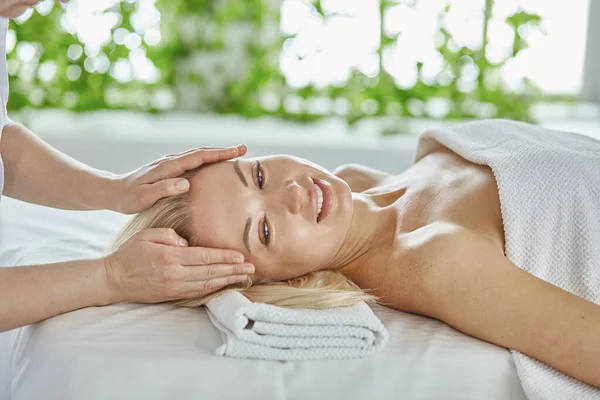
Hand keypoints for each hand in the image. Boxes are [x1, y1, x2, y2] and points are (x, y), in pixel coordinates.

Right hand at [103, 228, 253, 303]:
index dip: (224, 257)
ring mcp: (174, 287)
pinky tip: (225, 284)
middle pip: (210, 273)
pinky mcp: (172, 295)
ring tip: (244, 277)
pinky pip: (198, 292)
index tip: (241, 256)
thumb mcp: (146, 235)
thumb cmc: (129, 254)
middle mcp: (175, 275)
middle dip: (233, 270)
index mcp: (170, 258)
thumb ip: (169, 236)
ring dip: (228, 281)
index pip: (204, 257)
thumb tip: (187, 243)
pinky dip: (214, 289)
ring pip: (207, 285)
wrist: (112, 280)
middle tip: (251, 268)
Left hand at [110, 145, 247, 213]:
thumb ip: (163, 189)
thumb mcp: (143, 197)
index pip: (199, 156)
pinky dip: (208, 159)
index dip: (219, 154)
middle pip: (202, 152)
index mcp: (168, 166)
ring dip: (217, 153)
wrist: (113, 192)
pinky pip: (193, 161)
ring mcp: (171, 164)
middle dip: (224, 150)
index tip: (237, 152)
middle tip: (244, 149)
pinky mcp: (170, 169)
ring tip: (235, 155)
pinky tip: (214, 164)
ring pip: (198, 155)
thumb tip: (185, 183)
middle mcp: (171, 161)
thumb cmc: (128, 198)